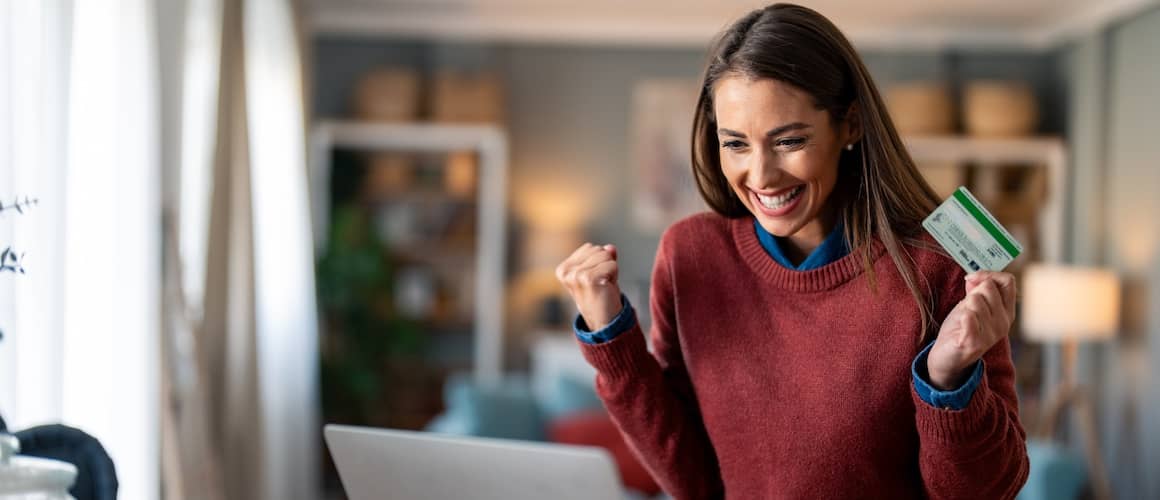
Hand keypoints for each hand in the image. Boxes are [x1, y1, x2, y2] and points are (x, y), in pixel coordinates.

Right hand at [556, 243, 622, 330]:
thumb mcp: (599, 272)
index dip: (599, 261)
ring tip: (604, 286)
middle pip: (597, 249)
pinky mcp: (588, 279)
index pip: (589, 247)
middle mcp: (566, 271)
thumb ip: (603, 257)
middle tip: (601, 283)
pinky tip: (607, 288)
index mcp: (564, 269)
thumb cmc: (601, 296)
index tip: (596, 279)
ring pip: (605, 255)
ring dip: (610, 270)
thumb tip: (610, 247)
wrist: (603, 322)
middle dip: (605, 264)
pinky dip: (615, 275)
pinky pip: (612, 264)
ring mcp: (576, 275)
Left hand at [927, 271, 1016, 389]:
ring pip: (975, 300)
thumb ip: (976, 290)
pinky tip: (961, 327)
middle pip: (988, 287)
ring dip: (964, 307)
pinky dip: (961, 317)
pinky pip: (969, 316)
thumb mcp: (970, 305)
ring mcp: (991, 334)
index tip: (971, 279)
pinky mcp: (975, 343)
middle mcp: (1004, 323)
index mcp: (1006, 311)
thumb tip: (975, 276)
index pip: (1008, 281)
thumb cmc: (960, 329)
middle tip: (966, 309)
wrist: (947, 358)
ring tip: (963, 321)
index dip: (988, 274)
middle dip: (972, 293)